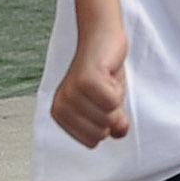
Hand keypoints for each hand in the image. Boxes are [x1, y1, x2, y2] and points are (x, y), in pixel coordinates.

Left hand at [51, 21, 129, 147]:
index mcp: (61, 115)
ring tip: (106, 82)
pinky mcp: (85, 80)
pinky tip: (108, 75)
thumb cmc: (102, 72)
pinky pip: (112, 102)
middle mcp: (61, 106)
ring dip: (116, 99)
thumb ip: (111, 123)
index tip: (100, 103)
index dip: (105, 124)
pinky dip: (117, 89)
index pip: (92, 142)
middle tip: (105, 91)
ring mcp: (71, 93)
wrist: (101, 38)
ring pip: (108, 118)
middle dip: (112, 114)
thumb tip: (119, 132)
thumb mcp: (107, 105)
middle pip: (101, 133)